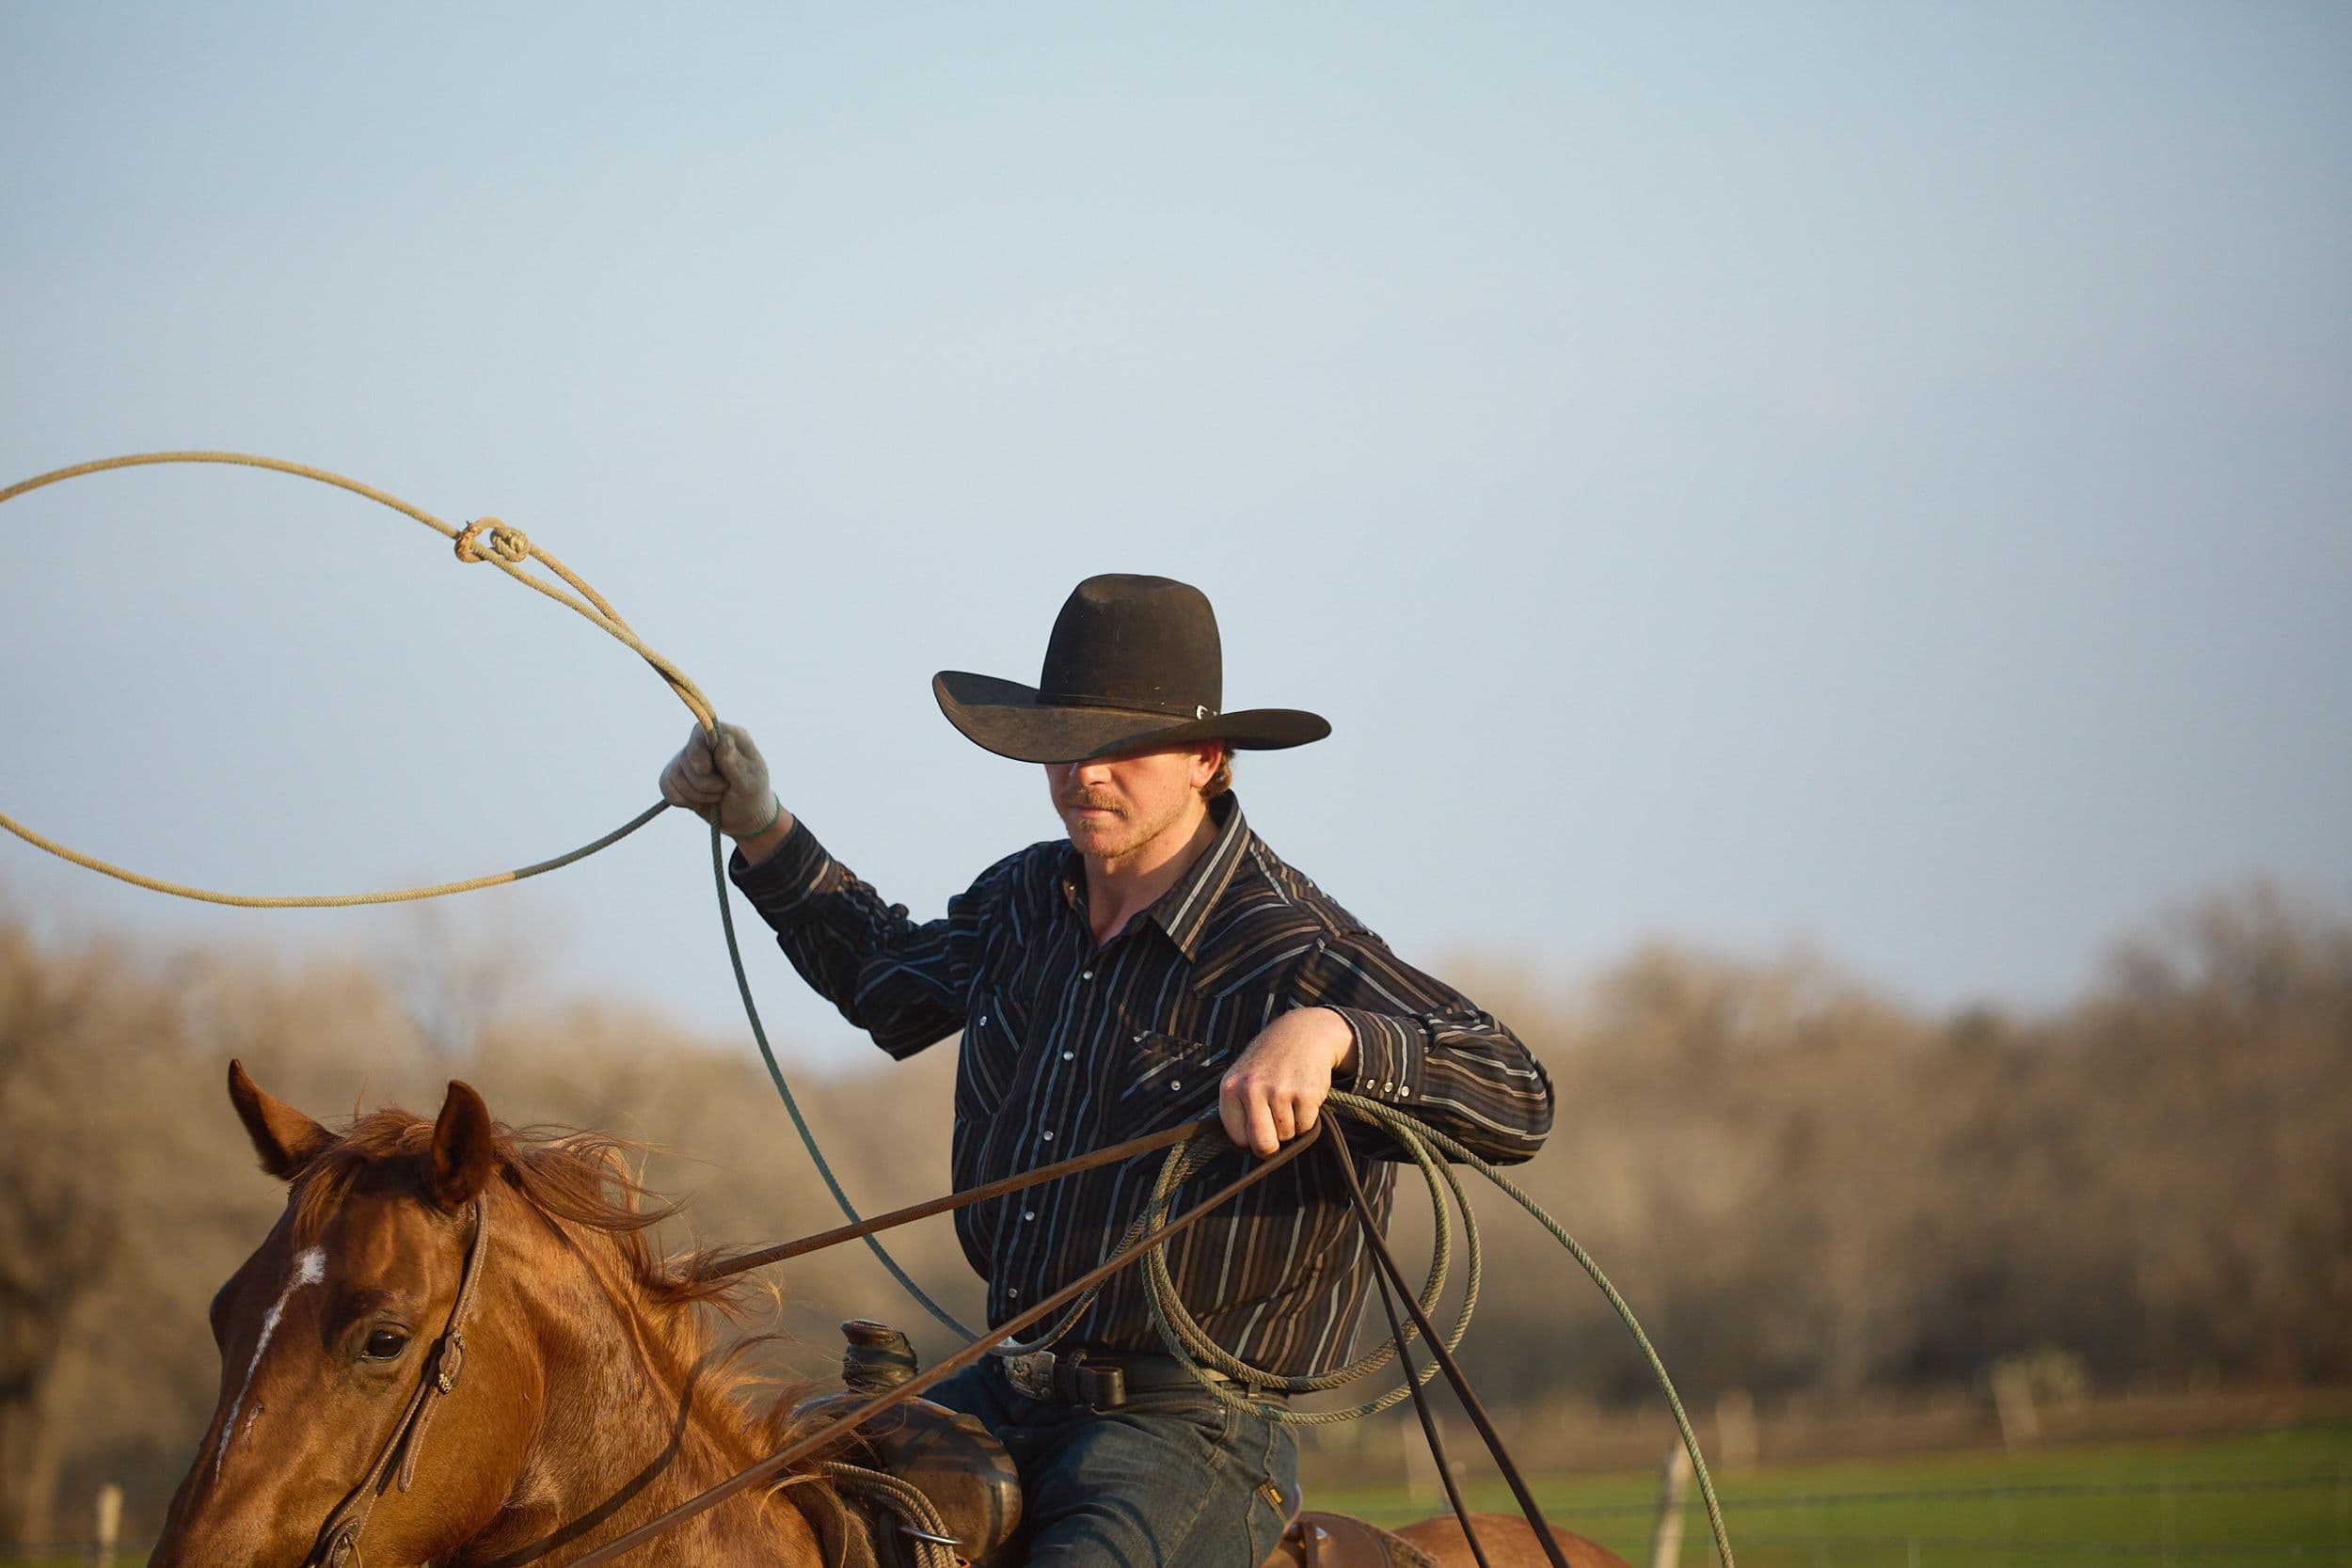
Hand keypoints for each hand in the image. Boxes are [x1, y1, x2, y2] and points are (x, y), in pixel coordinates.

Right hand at [658, 721, 778, 839]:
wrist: (743, 817)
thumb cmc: (752, 796)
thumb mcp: (750, 782)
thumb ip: (735, 763)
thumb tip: (723, 740)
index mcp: (730, 737)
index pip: (701, 730)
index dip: (698, 750)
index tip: (705, 769)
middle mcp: (707, 744)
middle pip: (687, 756)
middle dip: (703, 782)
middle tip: (724, 790)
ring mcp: (690, 759)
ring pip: (675, 773)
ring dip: (696, 794)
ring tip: (716, 797)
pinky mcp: (678, 776)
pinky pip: (666, 785)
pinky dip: (682, 799)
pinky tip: (699, 802)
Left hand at [1218, 1008, 1357, 1156]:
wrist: (1303, 1034)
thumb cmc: (1269, 1063)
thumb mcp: (1242, 1078)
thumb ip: (1238, 1109)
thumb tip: (1241, 1150)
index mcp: (1230, 1088)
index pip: (1238, 1139)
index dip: (1250, 1137)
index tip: (1257, 1125)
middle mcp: (1252, 1089)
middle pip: (1262, 1145)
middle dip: (1271, 1144)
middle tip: (1275, 1127)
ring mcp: (1279, 1091)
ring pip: (1286, 1136)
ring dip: (1290, 1125)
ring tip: (1289, 1098)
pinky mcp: (1305, 1094)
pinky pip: (1305, 1127)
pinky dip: (1307, 1118)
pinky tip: (1302, 1096)